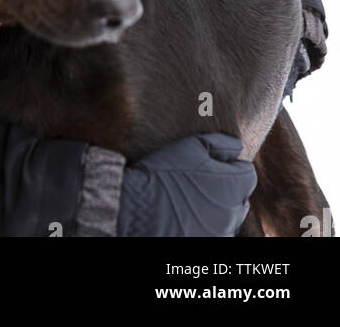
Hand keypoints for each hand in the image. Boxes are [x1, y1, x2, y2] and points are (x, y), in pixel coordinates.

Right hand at [118, 132, 256, 236]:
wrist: (139, 208)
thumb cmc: (164, 174)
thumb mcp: (190, 147)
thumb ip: (219, 143)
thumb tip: (237, 146)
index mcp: (233, 186)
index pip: (248, 174)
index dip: (232, 166)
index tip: (214, 164)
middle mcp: (233, 213)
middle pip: (241, 198)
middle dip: (228, 188)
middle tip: (201, 181)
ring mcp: (222, 233)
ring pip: (229, 218)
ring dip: (219, 209)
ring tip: (193, 200)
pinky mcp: (209, 245)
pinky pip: (217, 233)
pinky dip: (208, 225)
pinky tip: (189, 216)